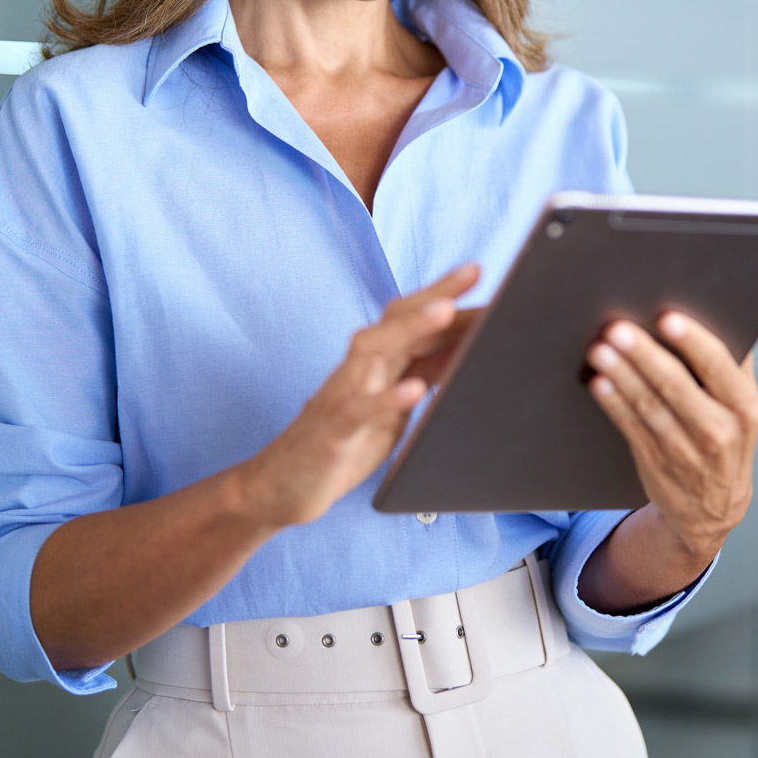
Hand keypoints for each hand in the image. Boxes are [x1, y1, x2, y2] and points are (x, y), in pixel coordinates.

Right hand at [235, 264, 480, 528]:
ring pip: (374, 350)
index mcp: (375, 364)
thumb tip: (465, 349)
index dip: (445, 296)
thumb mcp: (392, 407)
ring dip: (411, 328)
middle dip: (434, 294)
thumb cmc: (341, 444)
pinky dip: (386, 398)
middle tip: (472, 271)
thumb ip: (422, 375)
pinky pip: (358, 410)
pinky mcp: (332, 432)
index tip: (477, 273)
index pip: (410, 318)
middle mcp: (358, 371)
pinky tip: (414, 389)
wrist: (279, 486)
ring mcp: (342, 397)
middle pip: (395, 321)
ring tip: (445, 309)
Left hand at [586, 313, 757, 563]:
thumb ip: (738, 358)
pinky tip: (599, 382)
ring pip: (650, 406)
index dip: (693, 341)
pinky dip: (614, 404)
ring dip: (622, 376)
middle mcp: (719, 430)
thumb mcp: (742, 402)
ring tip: (600, 349)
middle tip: (618, 328)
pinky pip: (631, 427)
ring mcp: (686, 450)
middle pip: (677, 386)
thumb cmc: (726, 435)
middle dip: (645, 355)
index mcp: (745, 406)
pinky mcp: (655, 461)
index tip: (666, 318)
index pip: (719, 366)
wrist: (713, 507)